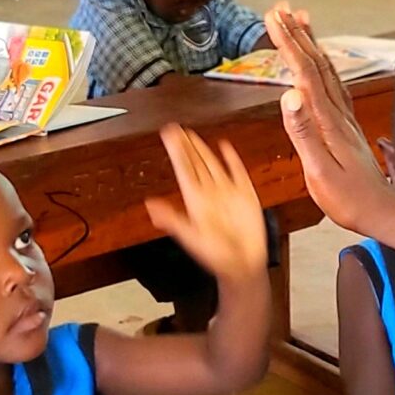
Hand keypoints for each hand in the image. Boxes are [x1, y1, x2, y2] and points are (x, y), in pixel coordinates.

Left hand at [146, 126, 266, 281]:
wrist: (243, 264)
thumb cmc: (217, 255)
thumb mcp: (191, 237)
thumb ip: (172, 219)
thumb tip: (150, 206)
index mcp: (196, 200)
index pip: (184, 169)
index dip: (176, 151)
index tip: (168, 135)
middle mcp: (210, 193)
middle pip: (195, 163)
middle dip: (185, 145)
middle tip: (175, 129)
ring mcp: (227, 192)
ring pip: (212, 164)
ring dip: (202, 149)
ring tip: (191, 134)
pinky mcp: (245, 194)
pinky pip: (237, 171)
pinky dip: (231, 158)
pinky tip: (225, 147)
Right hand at [266, 4, 394, 232]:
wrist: (382, 211)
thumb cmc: (348, 198)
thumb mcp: (319, 171)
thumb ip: (303, 132)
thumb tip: (289, 94)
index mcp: (327, 121)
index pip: (304, 73)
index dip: (289, 43)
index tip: (273, 17)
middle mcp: (338, 112)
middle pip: (316, 64)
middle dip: (296, 34)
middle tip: (279, 7)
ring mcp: (344, 117)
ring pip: (326, 70)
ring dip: (311, 43)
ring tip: (300, 19)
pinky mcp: (346, 124)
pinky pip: (332, 84)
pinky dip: (321, 64)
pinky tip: (318, 61)